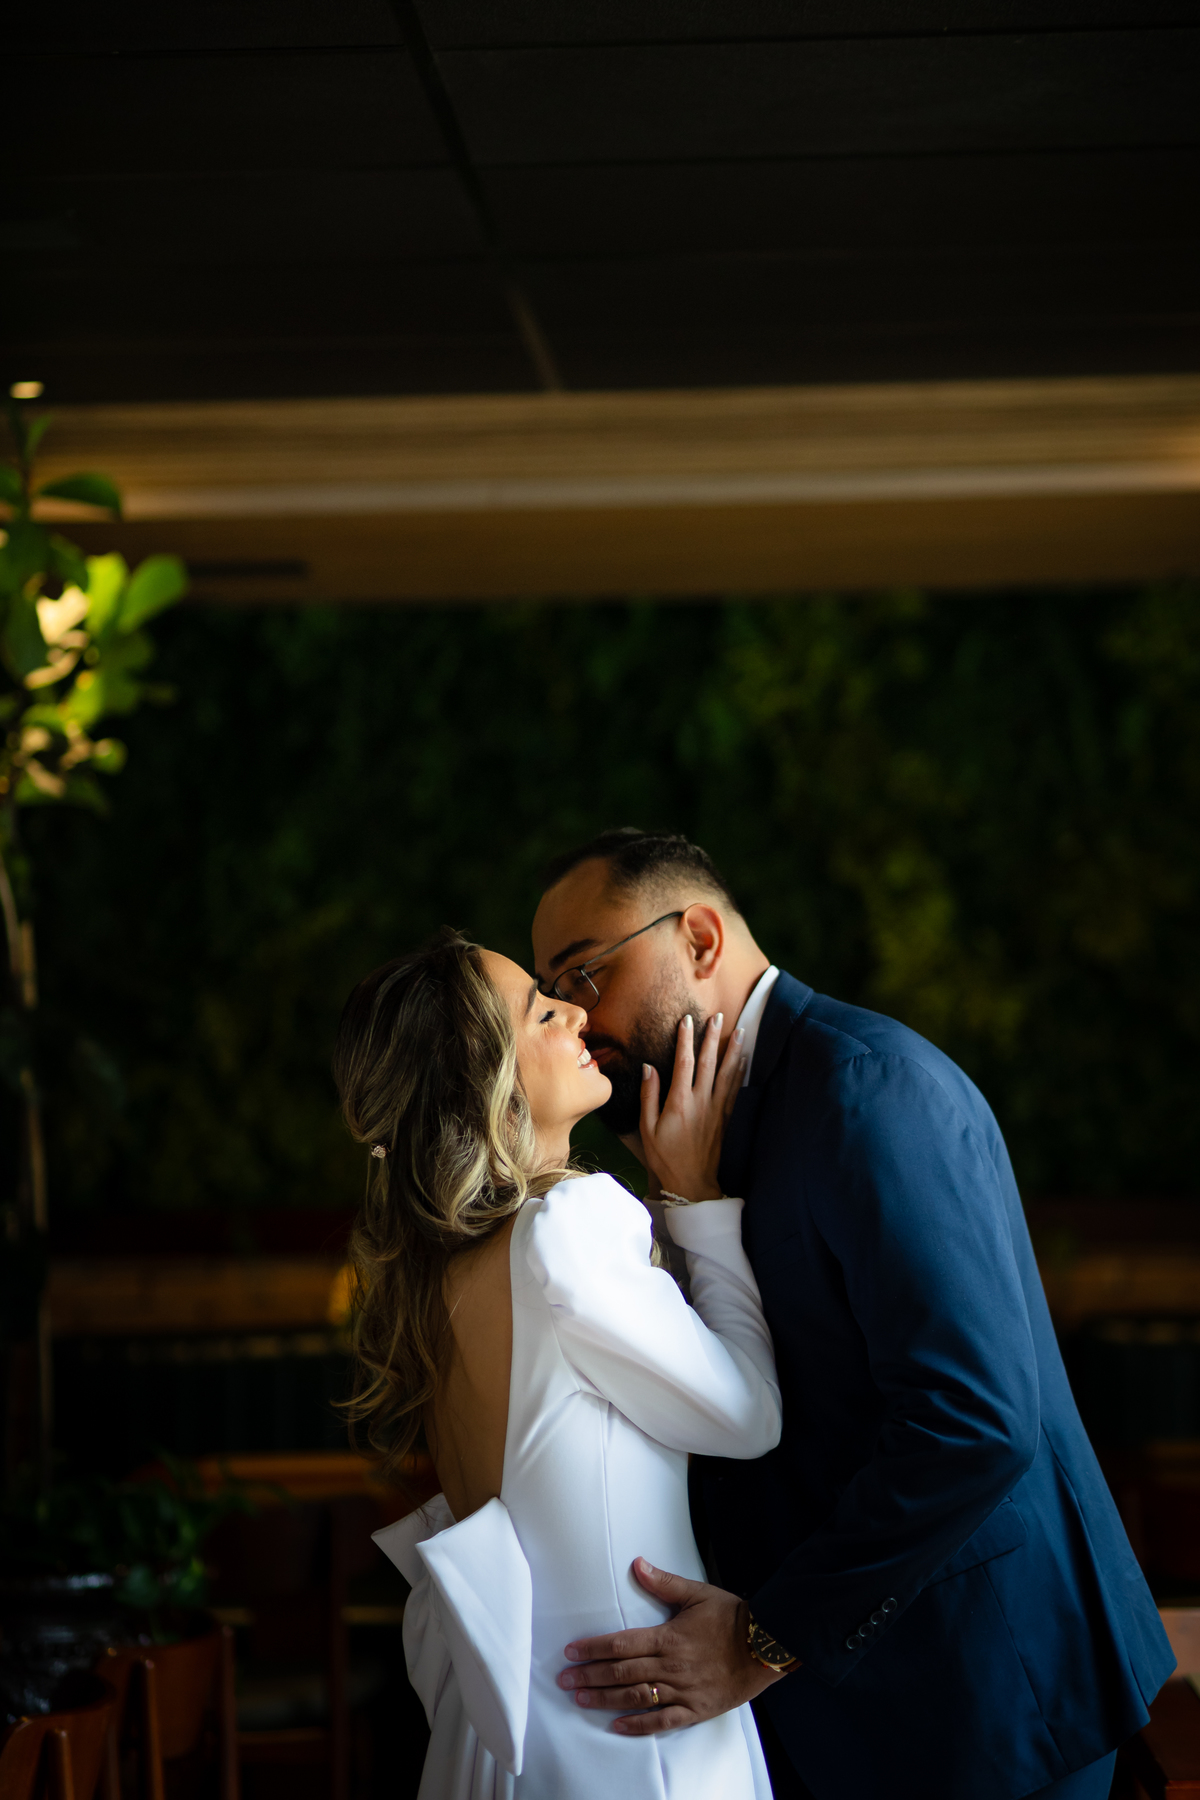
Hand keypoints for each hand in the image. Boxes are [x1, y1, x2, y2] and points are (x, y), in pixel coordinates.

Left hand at [558, 1559, 782, 1733]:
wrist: (764, 1646)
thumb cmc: (730, 1617)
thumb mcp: (697, 1593)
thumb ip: (664, 1582)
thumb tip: (637, 1564)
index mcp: (668, 1637)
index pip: (621, 1644)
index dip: (593, 1648)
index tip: (571, 1652)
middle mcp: (671, 1667)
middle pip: (622, 1673)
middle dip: (590, 1676)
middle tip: (564, 1679)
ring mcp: (682, 1691)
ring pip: (637, 1697)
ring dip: (606, 1699)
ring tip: (581, 1699)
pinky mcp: (695, 1709)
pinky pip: (663, 1721)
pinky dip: (639, 1726)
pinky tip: (618, 1726)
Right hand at [639, 1014, 743, 1202]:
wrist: (692, 1182)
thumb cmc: (665, 1157)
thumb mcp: (647, 1128)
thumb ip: (649, 1096)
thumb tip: (648, 1067)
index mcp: (679, 1102)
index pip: (684, 1063)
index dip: (685, 1040)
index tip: (687, 1021)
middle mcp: (701, 1101)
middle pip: (709, 1062)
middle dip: (712, 1037)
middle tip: (717, 1017)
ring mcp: (716, 1109)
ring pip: (727, 1073)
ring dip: (733, 1050)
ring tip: (740, 1031)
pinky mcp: (725, 1117)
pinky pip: (734, 1089)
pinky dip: (740, 1072)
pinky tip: (744, 1060)